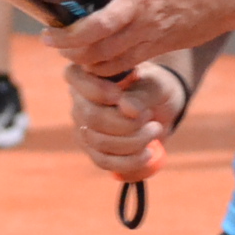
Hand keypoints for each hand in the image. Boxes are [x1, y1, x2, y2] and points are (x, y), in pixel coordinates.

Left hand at [41, 0, 234, 76]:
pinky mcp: (156, 47)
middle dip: (67, 37)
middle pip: (97, 27)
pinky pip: (121, 64)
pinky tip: (88, 63)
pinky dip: (100, 67)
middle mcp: (139, 3)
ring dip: (78, 55)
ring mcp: (148, 29)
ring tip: (62, 51)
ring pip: (105, 52)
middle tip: (47, 37)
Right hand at [63, 61, 181, 181]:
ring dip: (133, 141)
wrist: (159, 106)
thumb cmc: (152, 87)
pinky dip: (129, 161)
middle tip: (149, 116)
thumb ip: (140, 94)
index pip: (75, 78)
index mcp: (86, 72)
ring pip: (99, 142)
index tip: (120, 96)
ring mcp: (82, 126)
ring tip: (155, 130)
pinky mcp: (92, 149)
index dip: (97, 91)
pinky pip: (104, 161)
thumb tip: (127, 108)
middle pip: (91, 117)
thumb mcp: (153, 85)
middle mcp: (78, 99)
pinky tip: (148, 153)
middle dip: (126, 123)